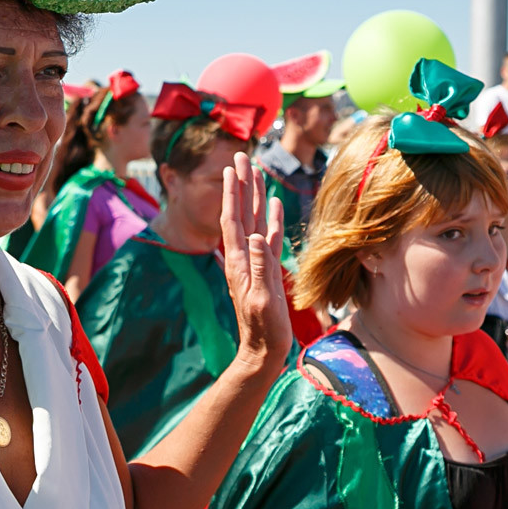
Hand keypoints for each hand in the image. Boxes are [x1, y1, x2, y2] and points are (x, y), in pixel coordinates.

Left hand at [218, 152, 292, 382]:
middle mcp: (244, 257)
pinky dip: (273, 218)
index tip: (232, 168)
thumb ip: (261, 268)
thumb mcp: (262, 300)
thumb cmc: (263, 330)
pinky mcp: (267, 270)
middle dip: (241, 185)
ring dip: (255, 196)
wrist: (263, 351)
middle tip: (240, 157)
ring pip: (255, 220)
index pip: (233, 220)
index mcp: (239, 262)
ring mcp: (255, 262)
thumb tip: (258, 236)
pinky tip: (275, 204)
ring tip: (255, 173)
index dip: (232, 193)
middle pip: (241, 212)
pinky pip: (270, 237)